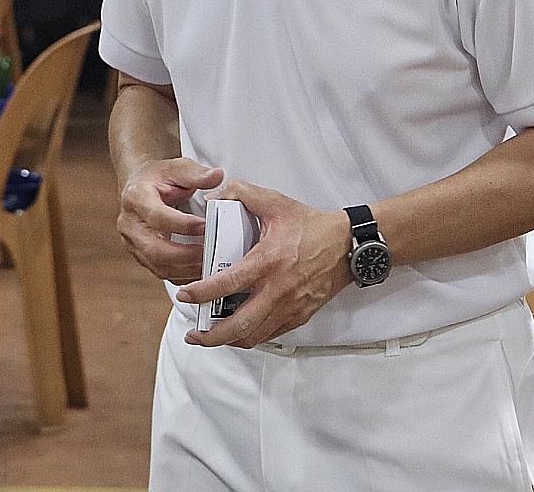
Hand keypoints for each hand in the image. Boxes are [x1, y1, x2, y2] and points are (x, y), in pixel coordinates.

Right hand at [116, 158, 223, 281]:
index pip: (157, 216)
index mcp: (136, 198)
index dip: (182, 225)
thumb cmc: (160, 178)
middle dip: (184, 255)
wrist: (141, 187)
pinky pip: (161, 272)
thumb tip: (218, 175)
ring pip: (157, 265)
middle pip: (153, 248)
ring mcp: (133, 243)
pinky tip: (201, 270)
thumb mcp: (178, 168)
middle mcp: (129, 224)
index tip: (205, 226)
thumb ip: (197, 173)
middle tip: (209, 252)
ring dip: (185, 269)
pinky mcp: (141, 256)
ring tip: (209, 264)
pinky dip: (183, 275)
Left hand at [174, 180, 351, 348]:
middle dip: (211, 335)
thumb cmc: (312, 226)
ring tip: (210, 337)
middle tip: (193, 334)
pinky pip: (271, 334)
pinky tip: (238, 332)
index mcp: (267, 262)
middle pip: (240, 324)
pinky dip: (251, 337)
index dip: (202, 293)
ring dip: (229, 340)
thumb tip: (214, 198)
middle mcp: (278, 290)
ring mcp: (291, 306)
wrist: (349, 245)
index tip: (184, 296)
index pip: (228, 284)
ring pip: (255, 335)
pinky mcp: (300, 315)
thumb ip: (241, 193)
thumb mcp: (275, 202)